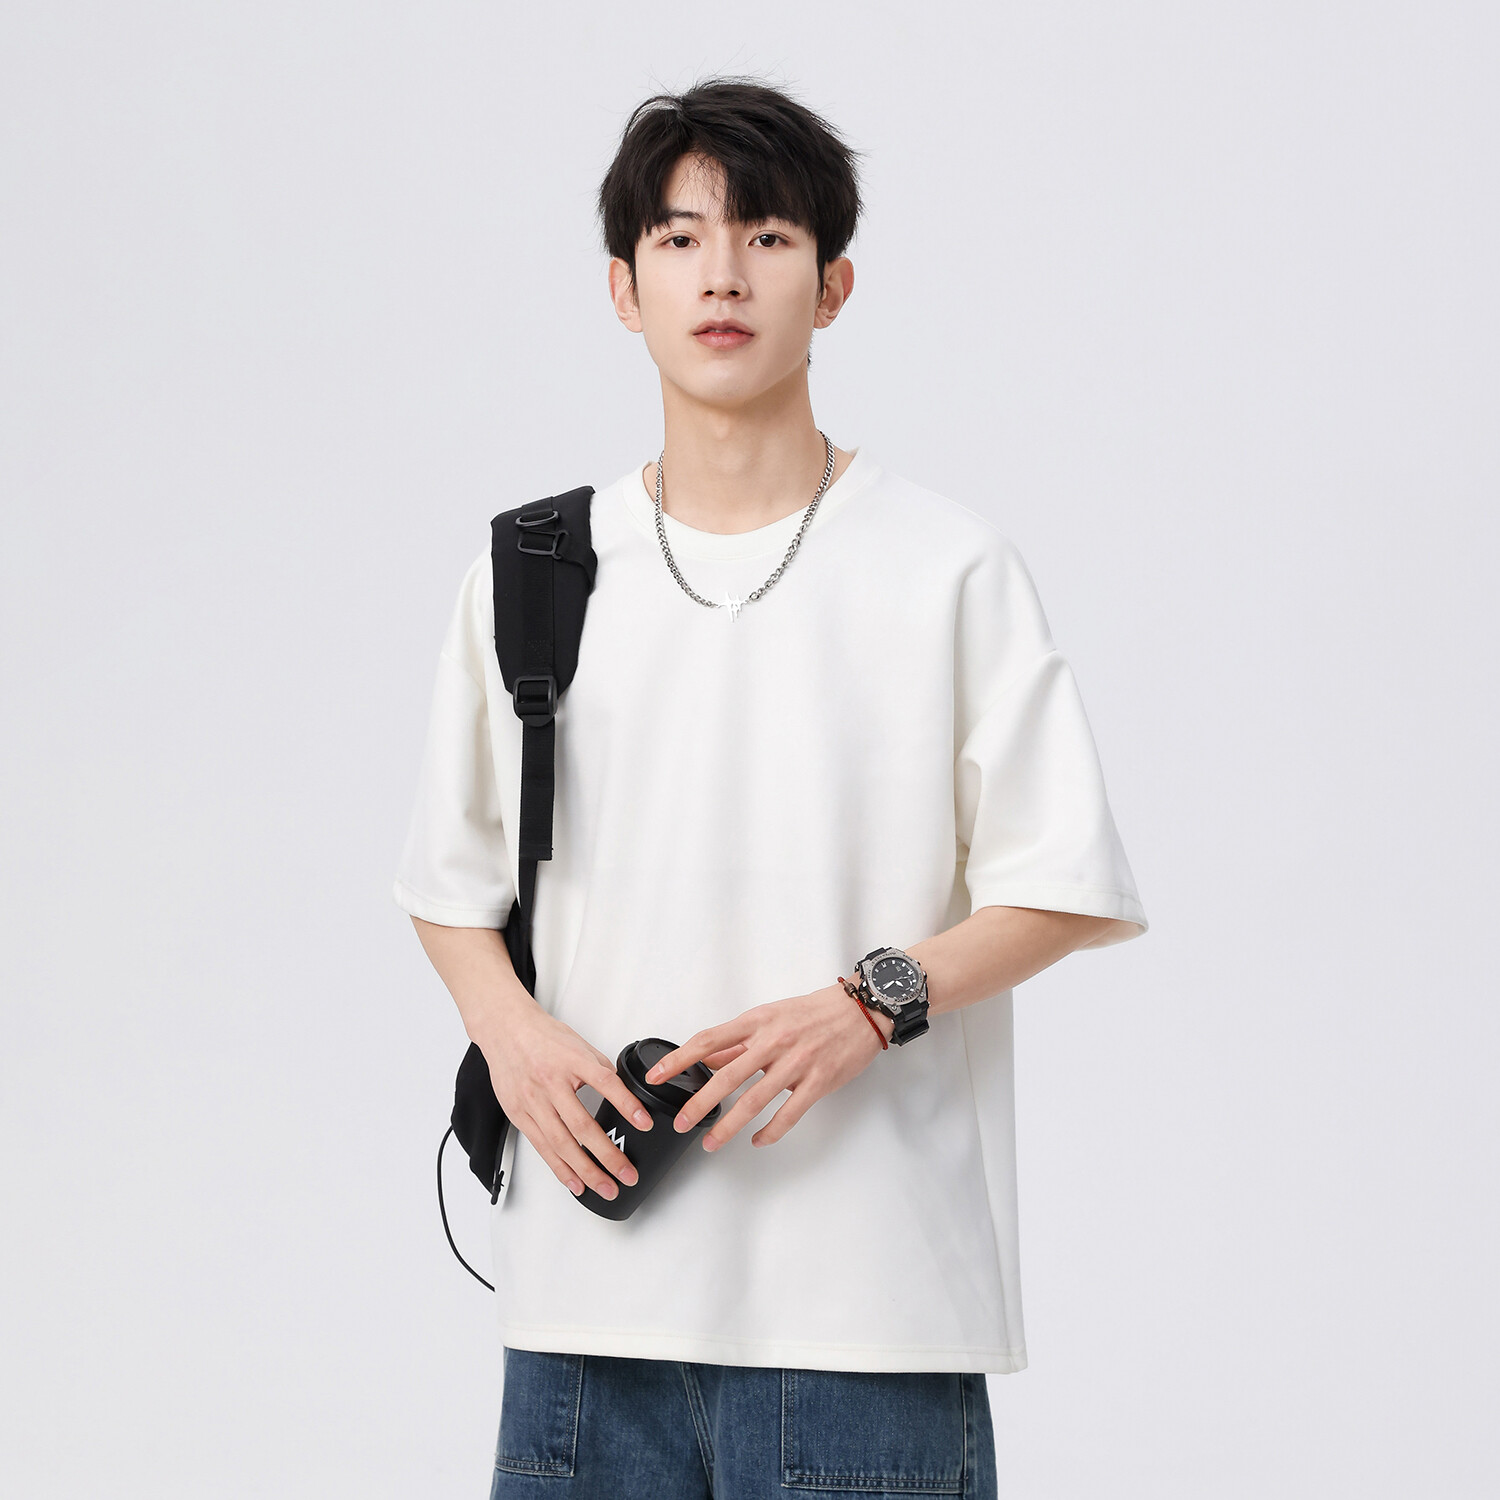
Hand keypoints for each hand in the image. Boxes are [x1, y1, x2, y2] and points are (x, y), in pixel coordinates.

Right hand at [472, 1005, 655, 1201]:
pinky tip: (575, 1182)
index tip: (644, 1123)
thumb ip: (599, 1069)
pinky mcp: (518, 1115)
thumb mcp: (578, 1044)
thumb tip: (621, 1094)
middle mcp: (551, 1083)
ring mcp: (533, 1101)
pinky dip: (560, 1168)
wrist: (505, 1030)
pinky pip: (542, 1147)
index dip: (627, 1105)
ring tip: (605, 1187)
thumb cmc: (543, 1036)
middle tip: (627, 1174)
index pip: (605, 1083)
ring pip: (562, 1144)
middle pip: (583, 1126)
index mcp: (571, 1061)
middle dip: (608, 1155)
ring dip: (586, 1171)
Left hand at [643, 983, 893, 1151]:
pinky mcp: (818, 1082)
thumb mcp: (771, 1017)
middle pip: (727, 1077)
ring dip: (729, 1126)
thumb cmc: (815, 1012)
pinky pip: (788, 1114)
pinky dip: (770, 1132)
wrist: (862, 1010)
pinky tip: (756, 1141)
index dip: (680, 1059)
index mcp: (758, 1022)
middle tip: (680, 1123)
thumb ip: (740, 1040)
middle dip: (699, 1104)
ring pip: (755, 1101)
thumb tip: (708, 1059)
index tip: (656, 1076)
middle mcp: (774, 1041)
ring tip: (710, 1143)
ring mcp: (797, 1063)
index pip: (709, 1040)